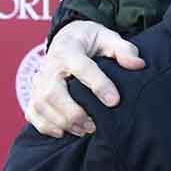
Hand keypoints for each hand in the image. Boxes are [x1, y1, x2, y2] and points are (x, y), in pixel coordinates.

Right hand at [24, 21, 145, 137]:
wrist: (68, 38)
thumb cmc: (91, 40)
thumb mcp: (109, 37)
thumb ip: (124, 49)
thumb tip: (138, 65)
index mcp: (69, 50)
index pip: (82, 68)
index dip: (99, 85)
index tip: (115, 101)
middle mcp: (50, 66)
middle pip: (53, 93)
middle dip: (74, 113)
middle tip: (95, 124)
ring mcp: (39, 80)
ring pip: (42, 105)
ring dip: (62, 122)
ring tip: (85, 130)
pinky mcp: (34, 92)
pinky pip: (32, 112)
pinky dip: (44, 125)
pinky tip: (63, 132)